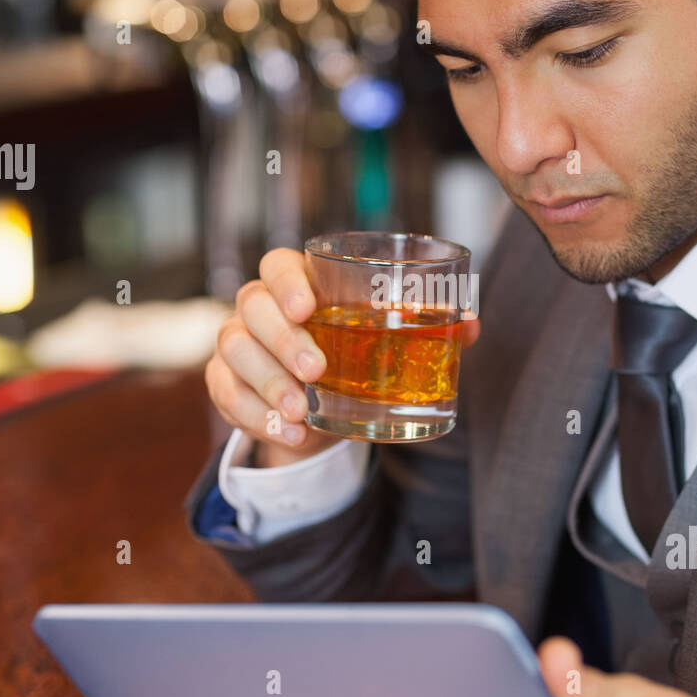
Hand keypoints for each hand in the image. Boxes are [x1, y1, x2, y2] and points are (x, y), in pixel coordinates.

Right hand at [205, 246, 480, 464]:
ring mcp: (236, 342)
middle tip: (317, 371)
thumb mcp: (389, 340)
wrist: (322, 405)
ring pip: (234, 349)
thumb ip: (427, 328)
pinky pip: (225, 392)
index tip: (308, 308)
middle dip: (282, 339)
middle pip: (253, 306)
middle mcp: (259, 306)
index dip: (288, 281)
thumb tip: (471, 325)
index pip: (279, 264)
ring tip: (302, 410)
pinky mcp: (225, 381)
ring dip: (268, 382)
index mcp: (298, 283)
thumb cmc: (355, 354)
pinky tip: (288, 432)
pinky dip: (254, 415)